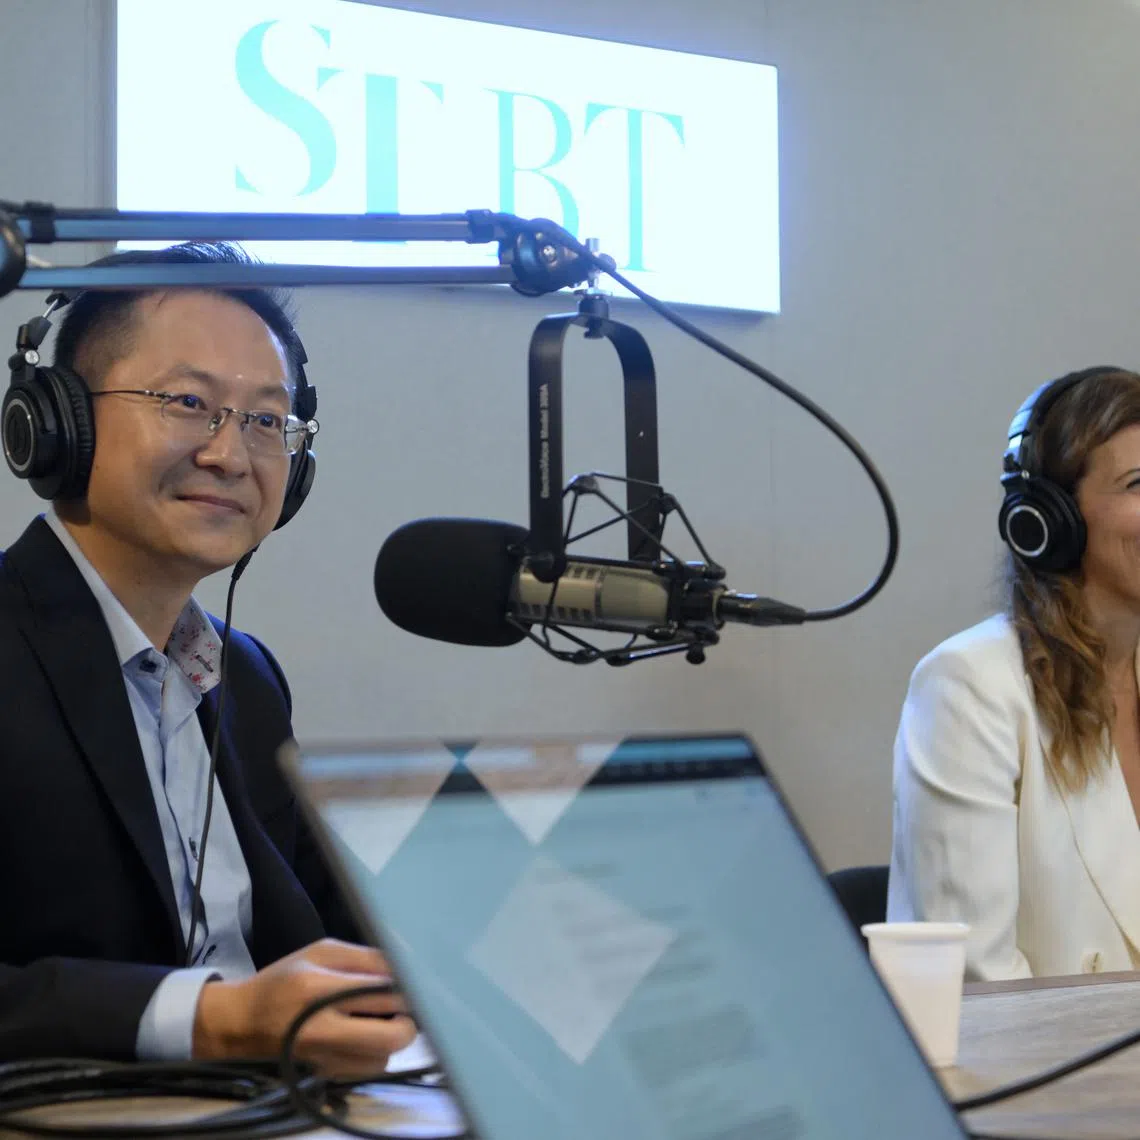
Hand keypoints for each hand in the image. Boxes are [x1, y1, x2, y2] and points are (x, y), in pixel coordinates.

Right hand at [192, 938, 415, 1077]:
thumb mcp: (320, 952)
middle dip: (409, 1019)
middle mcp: (322, 1029)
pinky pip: (369, 1069)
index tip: (415, 981)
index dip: (407, 987)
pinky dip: (376, 1052)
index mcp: (319, 989)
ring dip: (392, 1037)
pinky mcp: (325, 1075)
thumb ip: (364, 958)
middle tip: (405, 1005)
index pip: (382, 991)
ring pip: (384, 1057)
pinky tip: (366, 1035)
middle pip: (391, 1035)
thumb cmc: (283, 980)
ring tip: (382, 1018)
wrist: (241, 1023)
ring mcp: (324, 1058)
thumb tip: (404, 966)